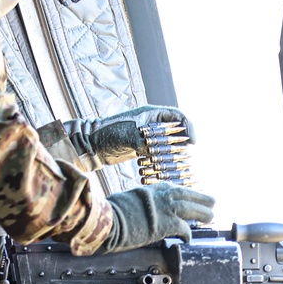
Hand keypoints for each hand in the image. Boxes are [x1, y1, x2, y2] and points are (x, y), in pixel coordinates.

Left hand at [70, 106, 193, 165]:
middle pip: (175, 131)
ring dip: (172, 155)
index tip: (192, 142)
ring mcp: (146, 135)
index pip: (178, 117)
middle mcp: (151, 123)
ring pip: (167, 144)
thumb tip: (166, 152)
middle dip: (181, 144)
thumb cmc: (108, 134)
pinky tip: (162, 170)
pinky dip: (161, 161)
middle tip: (184, 156)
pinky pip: (157, 154)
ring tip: (174, 165)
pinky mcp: (140, 148)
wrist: (90, 144)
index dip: (188, 128)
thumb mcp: (131, 136)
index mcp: (151, 113)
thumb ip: (150, 142)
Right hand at [100, 182, 215, 250]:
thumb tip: (139, 207)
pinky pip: (184, 229)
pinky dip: (187, 234)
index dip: (187, 194)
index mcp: (153, 188)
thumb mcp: (129, 198)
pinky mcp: (167, 224)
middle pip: (189, 196)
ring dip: (203, 213)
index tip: (192, 197)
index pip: (175, 189)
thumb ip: (140, 201)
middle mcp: (163, 195)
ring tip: (210, 217)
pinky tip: (188, 239)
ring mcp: (166, 209)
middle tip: (212, 203)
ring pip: (192, 209)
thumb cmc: (112, 211)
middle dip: (202, 200)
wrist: (108, 219)